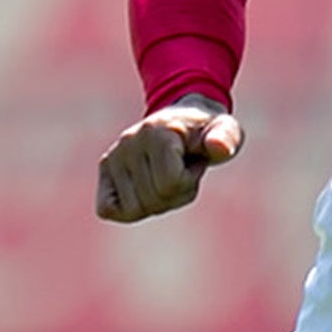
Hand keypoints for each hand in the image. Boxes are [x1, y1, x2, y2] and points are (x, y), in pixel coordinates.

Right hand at [94, 102, 242, 223]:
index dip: (189, 181)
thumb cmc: (206, 132)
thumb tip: (218, 147)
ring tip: (165, 176)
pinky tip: (143, 191)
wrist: (185, 121)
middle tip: (179, 170)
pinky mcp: (105, 168)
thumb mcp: (226, 131)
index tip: (192, 162)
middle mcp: (129, 141)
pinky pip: (107, 210)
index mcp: (158, 132)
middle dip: (175, 194)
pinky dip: (129, 210)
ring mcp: (114, 155)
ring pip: (134, 210)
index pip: (171, 184)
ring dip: (157, 202)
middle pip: (154, 199)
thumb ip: (227, 138)